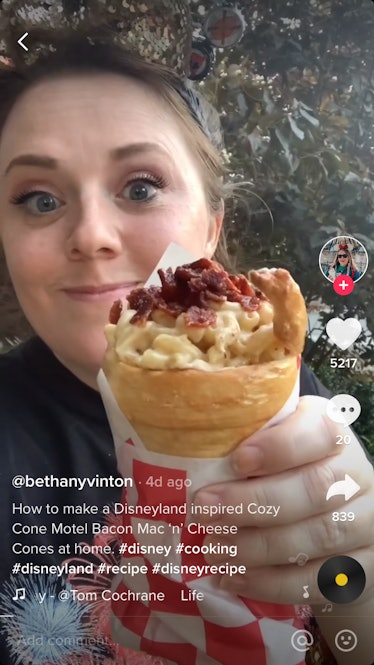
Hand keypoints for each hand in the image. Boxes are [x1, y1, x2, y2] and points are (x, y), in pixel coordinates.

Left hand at [194, 396, 373, 605]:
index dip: (281, 447)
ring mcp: (365, 523)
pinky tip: (233, 577)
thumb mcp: (274, 448)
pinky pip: (319, 579)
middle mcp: (357, 475)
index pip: (321, 431)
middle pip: (315, 488)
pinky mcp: (361, 568)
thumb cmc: (288, 475)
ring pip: (318, 536)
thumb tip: (190, 451)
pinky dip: (271, 582)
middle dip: (253, 502)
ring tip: (213, 549)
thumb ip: (250, 443)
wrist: (336, 526)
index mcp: (333, 435)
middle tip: (204, 510)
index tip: (237, 461)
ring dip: (258, 546)